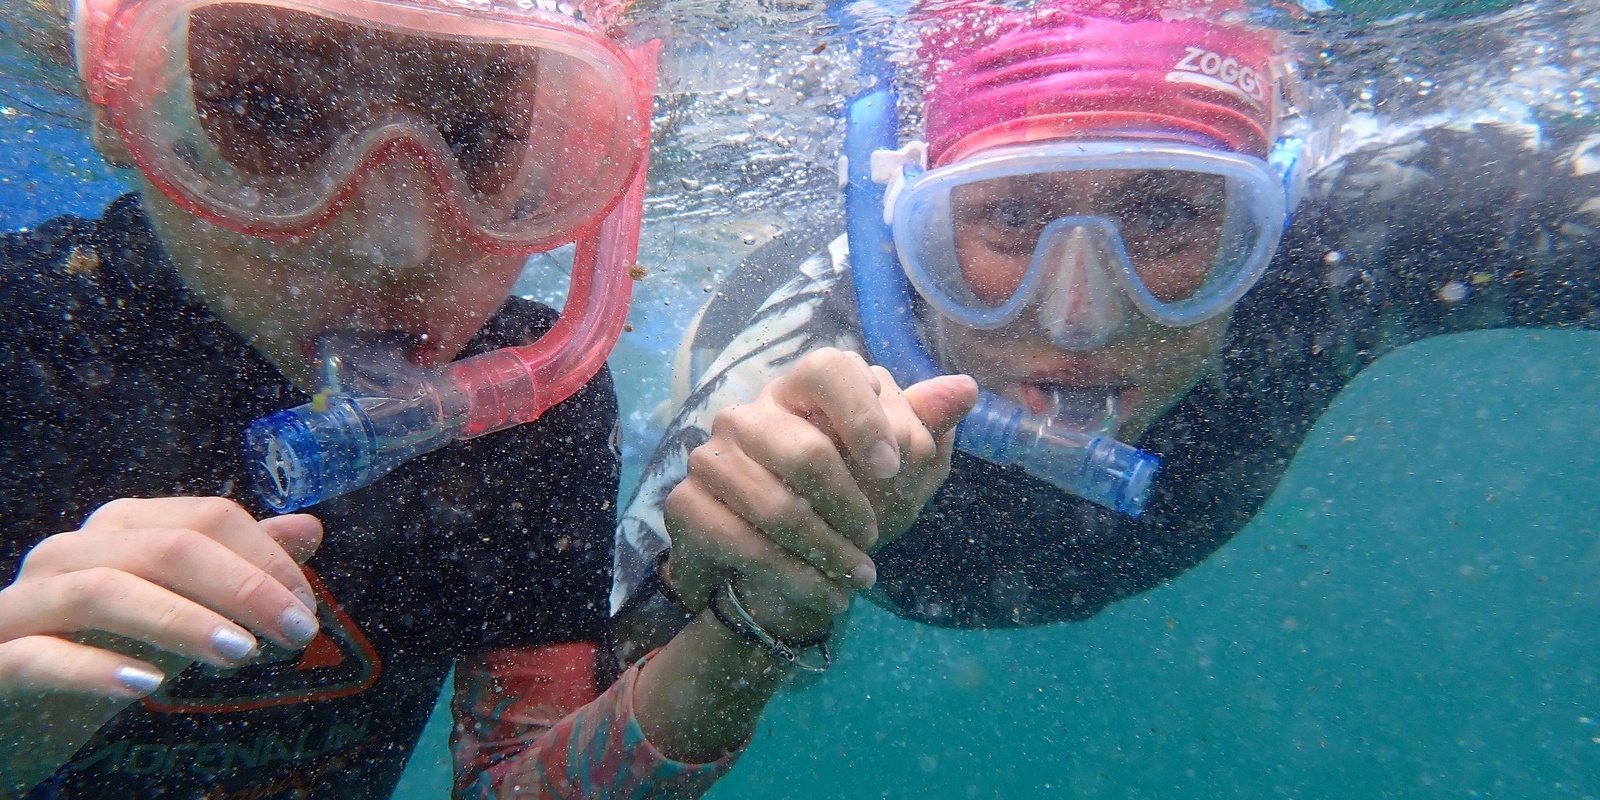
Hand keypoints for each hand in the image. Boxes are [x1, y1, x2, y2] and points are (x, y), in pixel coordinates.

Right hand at [0, 497, 323, 700]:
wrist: (15, 712)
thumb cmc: (104, 650)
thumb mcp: (183, 609)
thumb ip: (239, 570)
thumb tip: (309, 527)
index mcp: (119, 529)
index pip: (206, 519)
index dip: (267, 560)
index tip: (306, 610)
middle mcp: (68, 553)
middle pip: (166, 548)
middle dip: (243, 587)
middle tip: (297, 633)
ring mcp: (25, 603)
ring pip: (103, 590)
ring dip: (182, 621)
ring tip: (241, 653)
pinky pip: (40, 655)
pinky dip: (95, 667)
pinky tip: (145, 684)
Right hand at [663, 347, 976, 636]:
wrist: (791, 571)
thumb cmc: (850, 508)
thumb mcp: (901, 475)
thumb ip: (926, 429)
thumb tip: (966, 389)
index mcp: (805, 389)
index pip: (831, 372)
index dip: (864, 417)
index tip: (893, 469)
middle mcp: (751, 413)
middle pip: (805, 450)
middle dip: (851, 508)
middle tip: (876, 539)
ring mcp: (711, 455)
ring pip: (775, 506)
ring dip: (828, 553)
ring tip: (859, 578)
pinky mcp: (685, 503)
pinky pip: (740, 543)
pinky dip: (794, 578)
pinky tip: (828, 595)